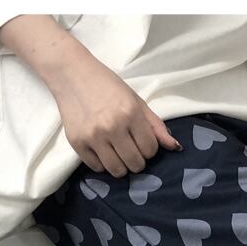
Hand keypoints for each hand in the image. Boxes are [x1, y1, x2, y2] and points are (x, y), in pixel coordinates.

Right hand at [50, 48, 181, 176]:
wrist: (71, 73)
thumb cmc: (107, 86)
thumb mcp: (136, 101)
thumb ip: (155, 125)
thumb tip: (175, 147)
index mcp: (130, 113)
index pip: (150, 150)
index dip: (149, 148)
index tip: (141, 140)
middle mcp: (112, 127)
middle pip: (135, 164)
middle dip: (137, 159)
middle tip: (130, 148)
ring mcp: (93, 137)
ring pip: (117, 171)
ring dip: (121, 165)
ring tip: (117, 151)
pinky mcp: (77, 143)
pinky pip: (97, 168)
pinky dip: (102, 163)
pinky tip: (101, 149)